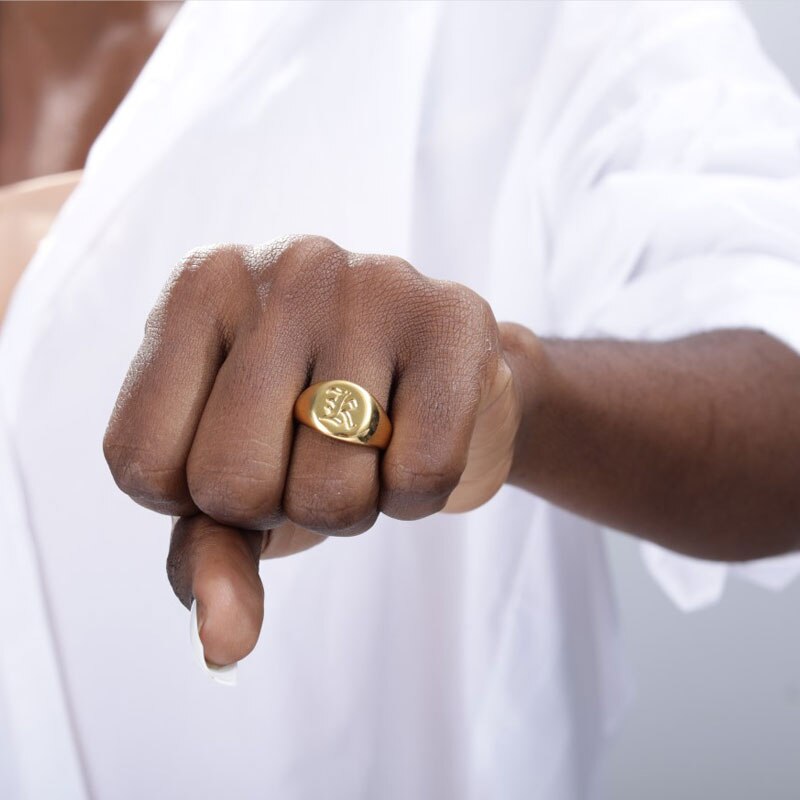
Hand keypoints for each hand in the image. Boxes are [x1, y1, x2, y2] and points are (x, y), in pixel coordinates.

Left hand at [104, 236, 523, 664]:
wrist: (443, 383)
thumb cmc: (321, 430)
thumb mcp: (242, 483)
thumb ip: (210, 557)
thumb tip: (222, 646)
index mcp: (196, 292)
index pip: (142, 464)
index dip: (202, 500)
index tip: (249, 455)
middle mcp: (279, 269)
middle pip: (233, 485)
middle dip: (283, 507)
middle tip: (318, 454)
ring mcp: (369, 284)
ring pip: (332, 494)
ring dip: (356, 505)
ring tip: (373, 443)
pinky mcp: (454, 317)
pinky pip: (420, 478)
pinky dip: (416, 497)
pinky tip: (422, 436)